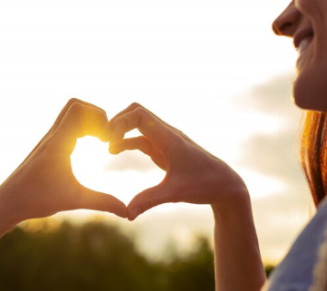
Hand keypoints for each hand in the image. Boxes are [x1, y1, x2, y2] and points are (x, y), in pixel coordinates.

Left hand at [0, 99, 127, 254]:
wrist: (8, 202)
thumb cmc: (37, 200)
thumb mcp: (74, 200)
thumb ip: (102, 203)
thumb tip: (126, 212)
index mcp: (58, 143)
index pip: (79, 110)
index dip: (99, 117)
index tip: (107, 140)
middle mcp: (52, 136)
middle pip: (74, 105)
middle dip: (95, 115)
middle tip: (105, 137)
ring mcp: (47, 139)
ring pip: (68, 114)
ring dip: (87, 121)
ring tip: (99, 141)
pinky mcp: (46, 146)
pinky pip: (64, 126)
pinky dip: (79, 129)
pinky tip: (86, 148)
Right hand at [108, 103, 249, 219]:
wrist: (224, 185)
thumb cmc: (204, 185)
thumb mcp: (175, 193)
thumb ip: (149, 200)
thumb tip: (127, 214)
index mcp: (169, 138)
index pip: (139, 114)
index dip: (120, 122)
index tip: (109, 141)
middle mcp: (166, 134)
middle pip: (136, 112)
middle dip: (117, 121)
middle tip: (102, 139)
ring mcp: (165, 141)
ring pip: (138, 124)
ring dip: (121, 130)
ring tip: (105, 146)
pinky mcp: (164, 150)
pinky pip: (141, 138)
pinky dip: (126, 141)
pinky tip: (114, 150)